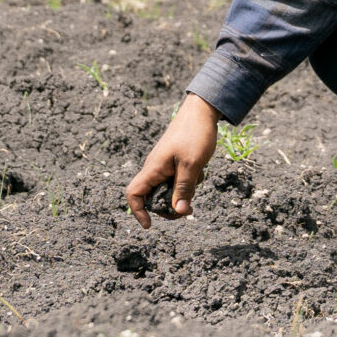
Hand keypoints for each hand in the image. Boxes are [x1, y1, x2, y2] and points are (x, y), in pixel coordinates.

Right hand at [124, 93, 220, 225]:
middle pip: (154, 198)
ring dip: (184, 192)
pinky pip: (179, 180)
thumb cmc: (195, 134)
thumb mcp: (192, 165)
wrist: (202, 111)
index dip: (138, 212)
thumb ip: (184, 189)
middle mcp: (156, 169)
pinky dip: (190, 181)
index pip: (134, 194)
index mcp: (153, 169)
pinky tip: (201, 171)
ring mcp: (166, 166)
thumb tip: (179, 213)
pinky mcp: (176, 163)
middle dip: (170, 207)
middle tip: (189, 209)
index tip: (151, 225)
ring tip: (198, 179)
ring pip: (170, 190)